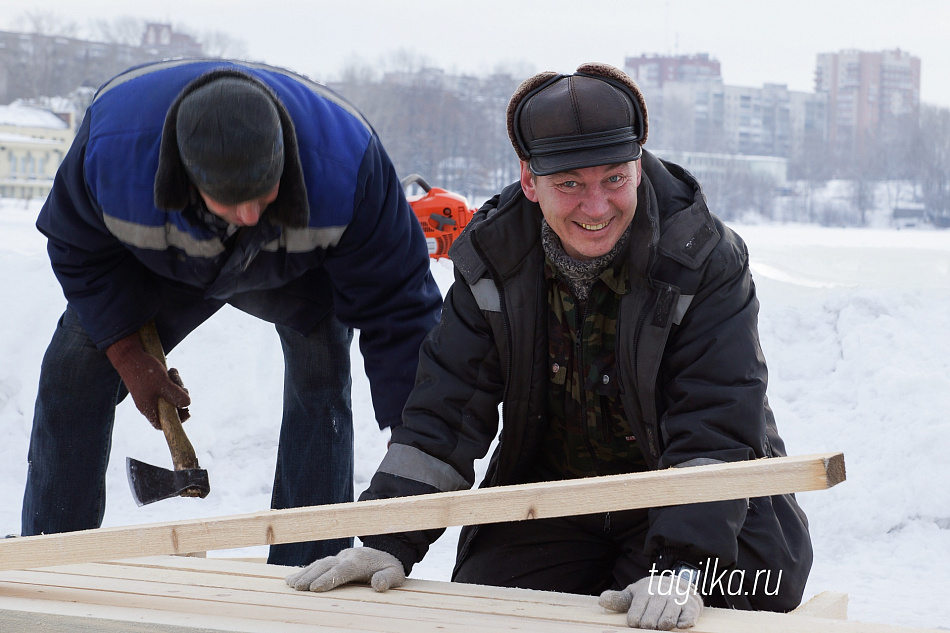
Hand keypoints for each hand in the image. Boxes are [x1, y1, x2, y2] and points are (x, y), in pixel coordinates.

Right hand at [105, 332, 190, 428]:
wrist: (129, 354)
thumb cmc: (144, 370)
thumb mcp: (163, 383)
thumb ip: (175, 394)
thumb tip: (188, 404)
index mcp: (148, 408)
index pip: (161, 424)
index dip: (176, 421)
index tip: (187, 411)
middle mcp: (148, 403)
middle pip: (169, 408)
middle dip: (179, 398)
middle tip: (183, 387)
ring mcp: (150, 393)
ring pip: (169, 395)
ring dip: (176, 385)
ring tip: (173, 372)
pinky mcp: (152, 384)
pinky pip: (166, 386)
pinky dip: (171, 380)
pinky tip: (171, 370)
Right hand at [285, 546, 404, 592]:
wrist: (386, 553)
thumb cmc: (390, 568)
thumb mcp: (396, 574)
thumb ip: (388, 579)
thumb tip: (378, 585)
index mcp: (360, 561)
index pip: (343, 570)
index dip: (329, 578)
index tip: (315, 588)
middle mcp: (347, 557)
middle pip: (326, 566)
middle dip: (311, 576)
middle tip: (297, 588)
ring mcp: (339, 557)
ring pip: (319, 564)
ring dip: (304, 573)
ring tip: (290, 584)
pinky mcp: (334, 560)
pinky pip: (317, 564)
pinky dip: (304, 571)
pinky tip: (291, 579)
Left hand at [599, 573, 702, 629]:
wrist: (676, 585)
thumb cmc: (650, 595)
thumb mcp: (633, 594)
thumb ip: (618, 599)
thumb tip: (601, 600)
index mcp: (646, 592)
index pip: (639, 606)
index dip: (636, 616)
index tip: (633, 624)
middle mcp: (661, 595)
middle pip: (654, 612)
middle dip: (649, 622)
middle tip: (646, 627)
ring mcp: (677, 601)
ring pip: (670, 615)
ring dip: (665, 622)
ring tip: (660, 627)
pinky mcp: (690, 608)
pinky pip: (689, 616)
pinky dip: (685, 621)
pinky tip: (680, 626)